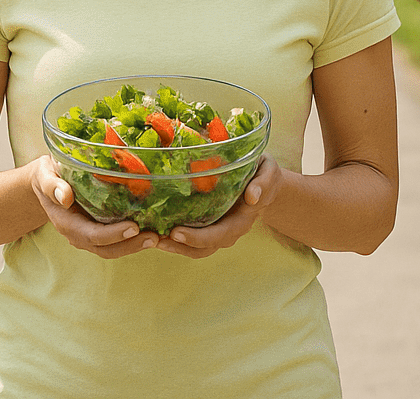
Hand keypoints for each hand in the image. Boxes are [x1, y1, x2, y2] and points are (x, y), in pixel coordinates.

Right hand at [29, 155, 159, 257]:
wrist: (45, 183)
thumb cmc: (46, 176)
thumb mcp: (45, 175)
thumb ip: (52, 185)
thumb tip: (65, 197)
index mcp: (67, 223)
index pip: (92, 235)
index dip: (114, 235)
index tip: (134, 227)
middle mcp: (79, 234)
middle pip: (107, 249)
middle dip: (131, 246)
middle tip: (155, 237)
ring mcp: (89, 235)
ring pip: (115, 248)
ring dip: (137, 245)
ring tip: (160, 237)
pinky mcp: (99, 229)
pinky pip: (117, 239)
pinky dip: (135, 238)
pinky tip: (154, 230)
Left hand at [156, 155, 282, 258]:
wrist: (265, 182)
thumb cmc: (264, 173)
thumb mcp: (268, 172)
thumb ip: (263, 183)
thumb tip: (253, 197)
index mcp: (241, 220)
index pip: (218, 235)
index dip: (197, 237)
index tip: (175, 232)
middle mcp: (228, 231)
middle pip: (203, 248)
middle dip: (179, 246)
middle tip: (156, 239)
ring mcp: (218, 230)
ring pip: (195, 248)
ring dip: (173, 246)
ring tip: (150, 239)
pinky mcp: (208, 225)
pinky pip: (191, 238)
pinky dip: (174, 238)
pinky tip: (156, 230)